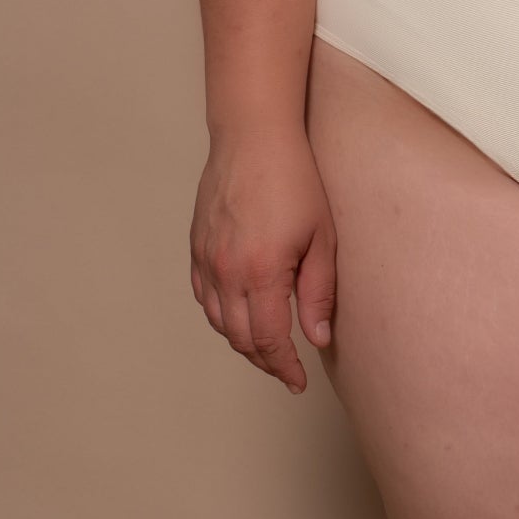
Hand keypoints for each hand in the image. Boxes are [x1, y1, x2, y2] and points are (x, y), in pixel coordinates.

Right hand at [189, 126, 336, 395]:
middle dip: (266, 360)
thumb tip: (317, 339)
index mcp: (261, 271)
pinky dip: (220, 315)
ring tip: (268, 346)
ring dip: (242, 341)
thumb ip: (318, 292)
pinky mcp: (196, 247)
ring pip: (219, 322)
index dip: (284, 367)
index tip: (298, 382)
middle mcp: (226, 272)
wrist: (254, 136)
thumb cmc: (295, 178)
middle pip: (241, 338)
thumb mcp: (322, 236)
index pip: (270, 340)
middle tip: (287, 368)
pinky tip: (239, 314)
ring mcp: (206, 260)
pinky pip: (203, 297)